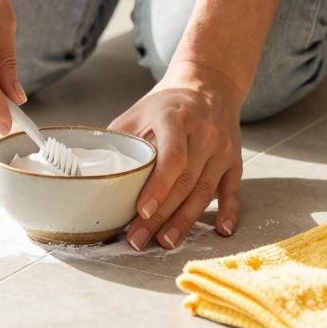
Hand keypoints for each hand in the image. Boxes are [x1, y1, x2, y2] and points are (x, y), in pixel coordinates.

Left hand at [109, 62, 243, 249]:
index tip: (142, 210)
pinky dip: (228, 212)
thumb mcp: (138, 112)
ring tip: (166, 242)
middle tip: (139, 239)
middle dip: (161, 215)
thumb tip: (92, 173)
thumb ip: (119, 141)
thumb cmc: (166, 104)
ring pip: (204, 191)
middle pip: (185, 182)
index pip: (172, 157)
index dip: (158, 187)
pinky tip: (220, 232)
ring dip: (185, 221)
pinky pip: (232, 190)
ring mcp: (222, 149)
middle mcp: (204, 134)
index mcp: (176, 118)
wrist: (208, 85)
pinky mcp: (234, 160)